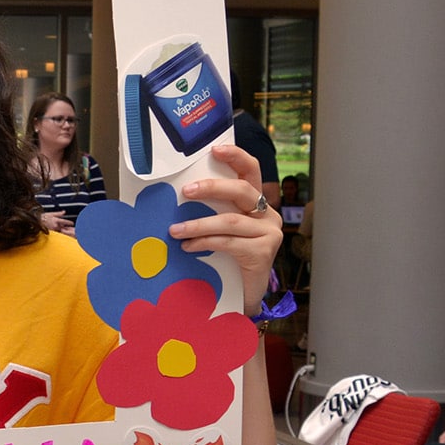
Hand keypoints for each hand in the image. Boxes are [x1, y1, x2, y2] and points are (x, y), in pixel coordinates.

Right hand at [42, 211, 74, 235]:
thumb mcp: (51, 214)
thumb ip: (58, 213)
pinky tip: (60, 234)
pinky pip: (56, 234)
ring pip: (60, 231)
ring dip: (63, 232)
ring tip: (67, 233)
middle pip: (63, 228)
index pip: (65, 221)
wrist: (36, 221)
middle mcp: (55, 225)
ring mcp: (53, 230)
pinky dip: (59, 234)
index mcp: (56, 220)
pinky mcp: (50, 233)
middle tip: (72, 229)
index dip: (69, 222)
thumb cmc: (43, 217)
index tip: (72, 223)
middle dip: (67, 229)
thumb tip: (64, 212)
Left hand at [168, 144, 283, 316]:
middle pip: (242, 191)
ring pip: (231, 221)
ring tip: (175, 230)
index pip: (250, 171)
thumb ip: (209, 211)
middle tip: (186, 191)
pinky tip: (188, 247)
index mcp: (255, 202)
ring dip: (198, 224)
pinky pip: (229, 242)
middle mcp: (267, 214)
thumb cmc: (226, 258)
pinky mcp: (264, 252)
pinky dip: (205, 242)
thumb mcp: (217, 229)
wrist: (242, 295)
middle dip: (212, 188)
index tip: (214, 150)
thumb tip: (176, 196)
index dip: (236, 157)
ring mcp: (269, 233)